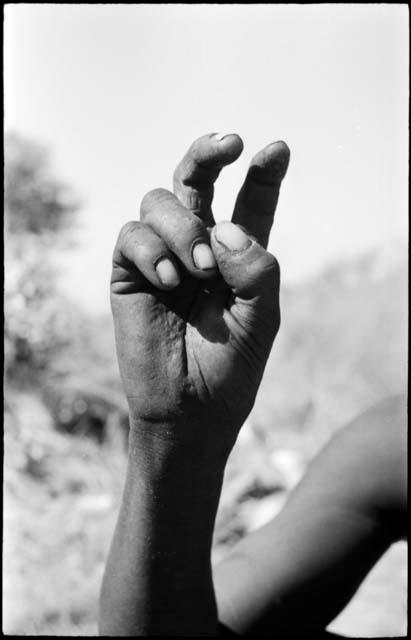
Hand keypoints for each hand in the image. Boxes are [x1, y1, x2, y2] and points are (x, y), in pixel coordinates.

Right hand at [111, 133, 289, 457]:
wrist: (190, 412)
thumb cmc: (231, 367)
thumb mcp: (262, 318)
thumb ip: (256, 269)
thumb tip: (225, 227)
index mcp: (237, 254)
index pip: (250, 201)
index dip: (263, 173)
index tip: (277, 149)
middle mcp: (198, 246)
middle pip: (197, 179)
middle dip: (209, 153)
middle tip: (230, 143)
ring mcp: (162, 257)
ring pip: (160, 200)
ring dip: (183, 227)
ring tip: (201, 271)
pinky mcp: (130, 274)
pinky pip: (132, 236)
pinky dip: (152, 250)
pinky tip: (170, 280)